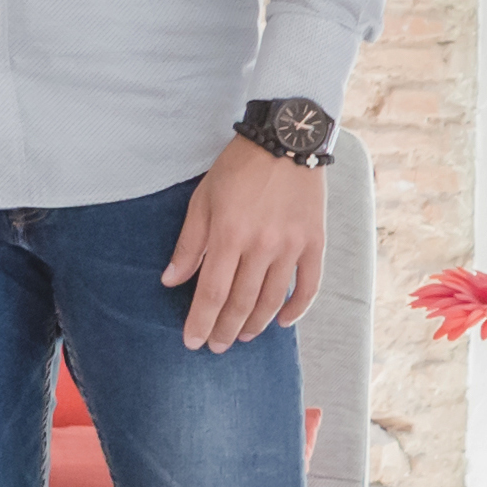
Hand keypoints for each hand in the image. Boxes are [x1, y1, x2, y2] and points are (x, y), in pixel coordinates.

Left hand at [160, 136, 326, 350]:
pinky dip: (297, 308)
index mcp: (229, 234)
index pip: (211, 292)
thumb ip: (189, 244)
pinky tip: (282, 322)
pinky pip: (308, 285)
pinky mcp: (315, 242)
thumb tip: (171, 280)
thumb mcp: (203, 199)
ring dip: (255, 324)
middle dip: (225, 330)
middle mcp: (261, 245)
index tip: (193, 342)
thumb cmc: (238, 168)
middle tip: (216, 346)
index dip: (201, 322)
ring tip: (242, 336)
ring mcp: (291, 246)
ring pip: (272, 299)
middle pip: (240, 302)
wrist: (286, 140)